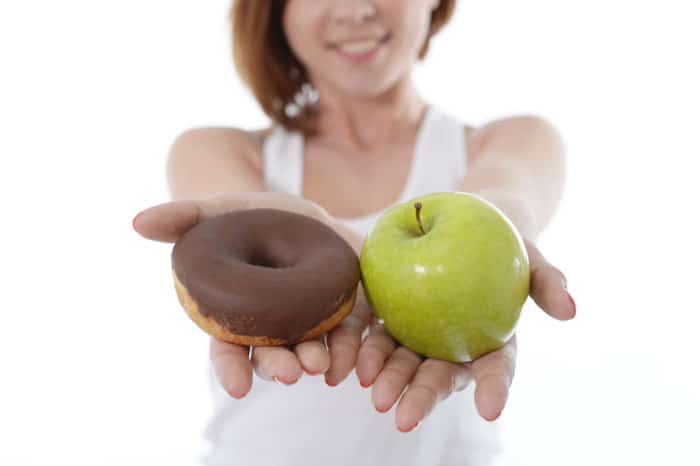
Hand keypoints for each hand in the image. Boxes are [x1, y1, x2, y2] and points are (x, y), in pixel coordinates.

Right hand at [132, 192, 372, 396]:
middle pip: (272, 354)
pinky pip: (347, 335)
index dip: (230, 369)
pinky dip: (351, 349)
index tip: (236, 388)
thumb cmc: (249, 217)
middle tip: (290, 373)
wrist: (298, 211)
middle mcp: (271, 326)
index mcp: (237, 314)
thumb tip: (137, 222)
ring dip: (317, 361)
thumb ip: (182, 219)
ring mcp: (307, 322)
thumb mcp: (218, 212)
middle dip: (279, 366)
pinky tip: (355, 360)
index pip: (227, 350)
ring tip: (323, 365)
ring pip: (311, 351)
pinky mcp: (341, 310)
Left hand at [355, 238, 575, 431]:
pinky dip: (363, 348)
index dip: (495, 389)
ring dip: (388, 379)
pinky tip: (350, 363)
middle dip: (422, 397)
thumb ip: (549, 282)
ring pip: (403, 361)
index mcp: (490, 340)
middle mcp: (453, 345)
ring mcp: (420, 332)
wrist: (465, 219)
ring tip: (372, 393)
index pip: (496, 369)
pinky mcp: (391, 313)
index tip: (490, 411)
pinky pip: (376, 332)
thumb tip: (571, 310)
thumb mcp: (532, 256)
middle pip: (439, 375)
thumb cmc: (505, 243)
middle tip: (404, 417)